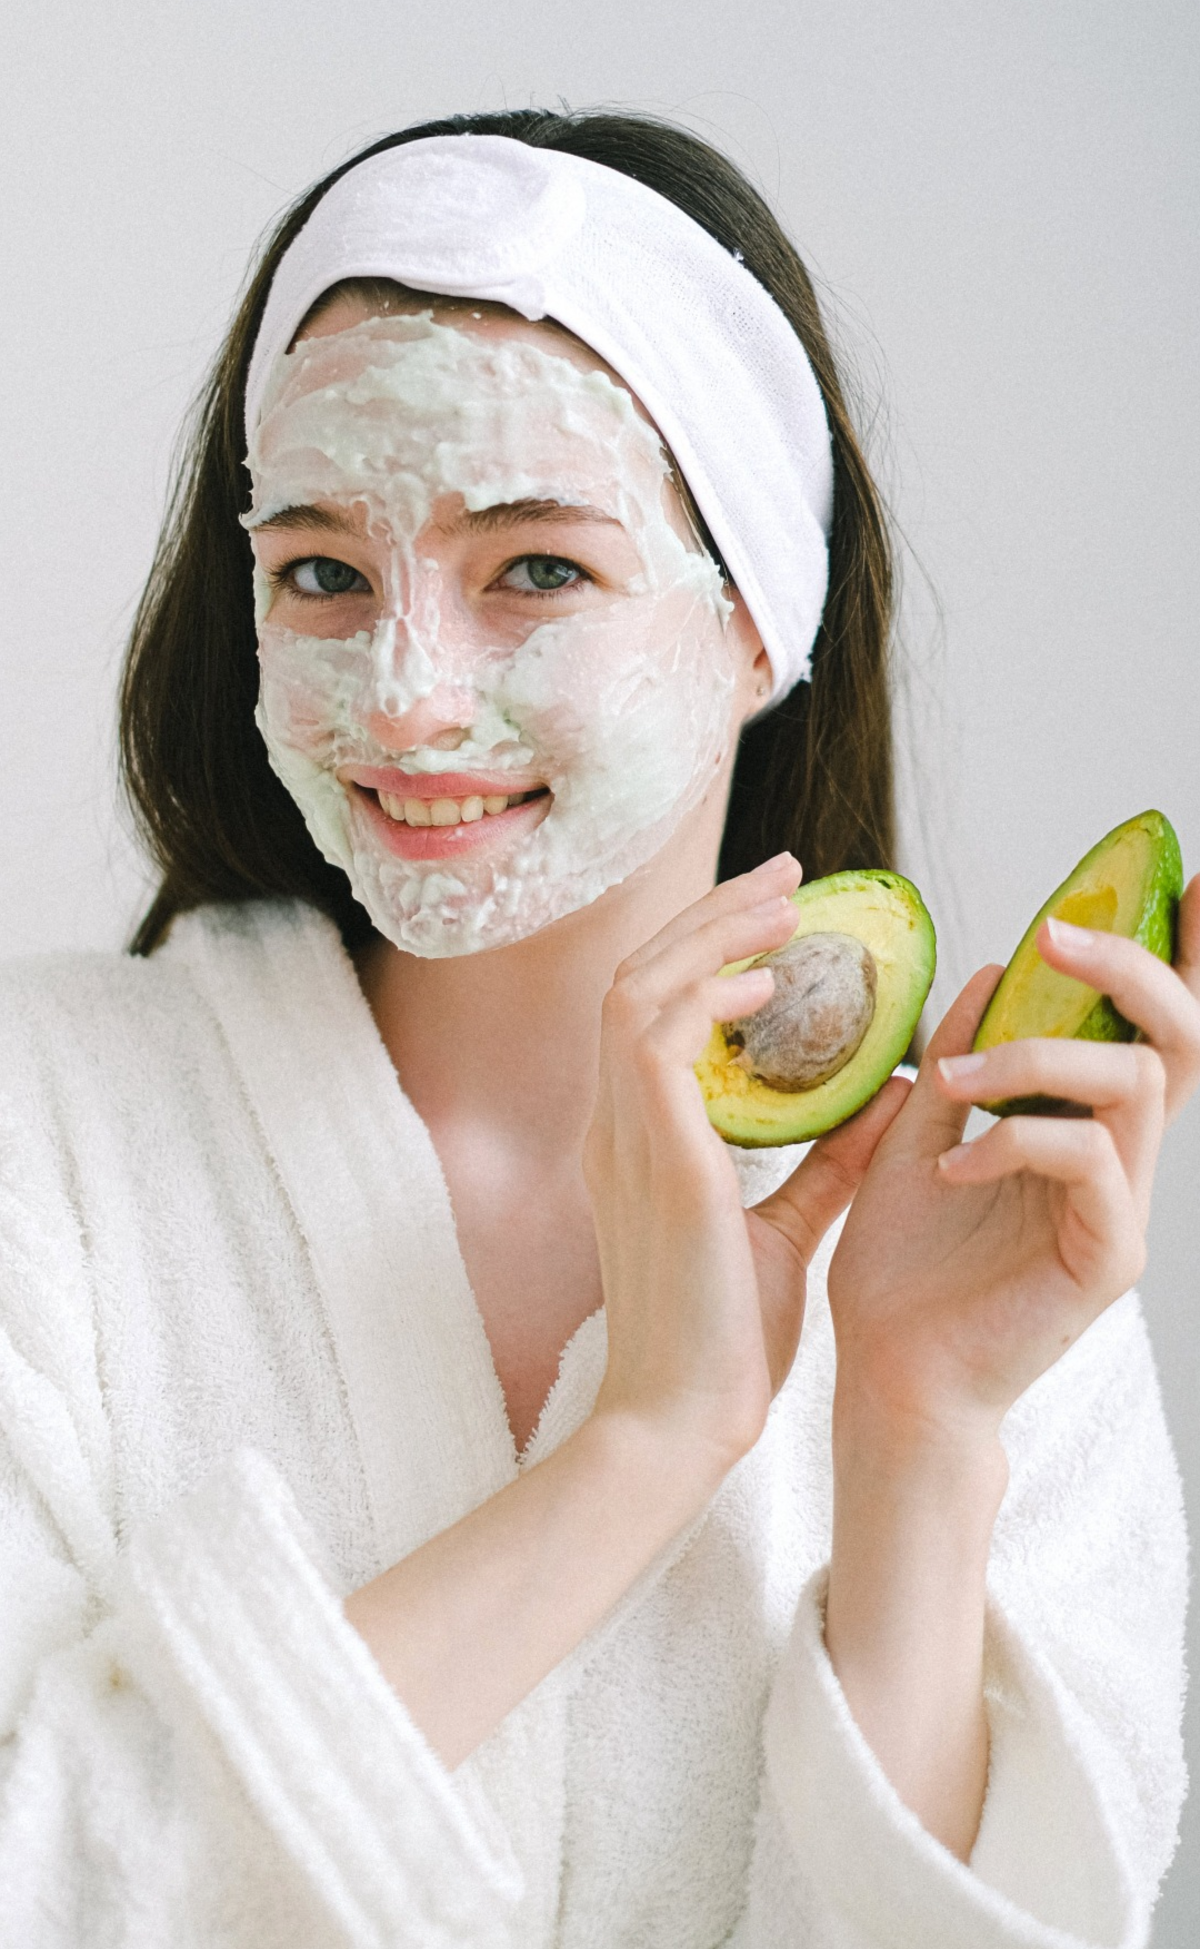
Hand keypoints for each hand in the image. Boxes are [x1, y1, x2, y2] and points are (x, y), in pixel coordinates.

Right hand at [584, 854, 904, 1475]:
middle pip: (637, 976)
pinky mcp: (649, 1153)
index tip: (778, 921)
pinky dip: (706, 994)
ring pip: (637, 986)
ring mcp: (619, 1135)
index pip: (651, 1010)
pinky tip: (769, 984)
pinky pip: (655, 1035)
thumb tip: (893, 1100)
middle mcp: (614, 1125)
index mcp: (636, 1142)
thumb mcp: (786, 1232)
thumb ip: (829, 1164)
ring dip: (709, 935)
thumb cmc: (724, 1342)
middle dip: (708, 916)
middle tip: (785, 876)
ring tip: (784, 905)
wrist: (679, 1422)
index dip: (707, 951)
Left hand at [827, 874, 1199, 1438]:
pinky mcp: (1107, 1257)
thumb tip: (987, 969)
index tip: (1195, 880)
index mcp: (1081, 1127)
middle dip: (1128, 968)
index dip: (1181, 955)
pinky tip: (955, 1168)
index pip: (1147, 1028)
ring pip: (1134, 1084)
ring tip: (957, 1081)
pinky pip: (1091, 1161)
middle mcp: (1118, 1161)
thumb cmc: (904, 1270)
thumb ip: (961, 1058)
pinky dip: (1016, 1142)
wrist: (888, 1374)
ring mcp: (1122, 1210)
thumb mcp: (919, 1136)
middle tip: (1056, 935)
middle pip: (1176, 1038)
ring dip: (1038, 1059)